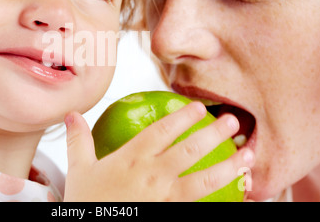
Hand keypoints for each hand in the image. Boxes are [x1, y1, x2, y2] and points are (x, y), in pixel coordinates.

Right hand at [64, 102, 254, 201]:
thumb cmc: (89, 203)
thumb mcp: (79, 169)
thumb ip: (78, 140)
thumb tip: (72, 115)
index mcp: (132, 159)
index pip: (162, 131)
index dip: (182, 117)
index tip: (198, 107)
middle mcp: (153, 175)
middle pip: (189, 150)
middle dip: (213, 134)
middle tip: (232, 121)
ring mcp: (165, 197)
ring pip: (202, 179)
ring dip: (227, 165)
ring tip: (246, 155)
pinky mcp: (171, 213)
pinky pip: (200, 203)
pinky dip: (221, 195)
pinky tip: (237, 190)